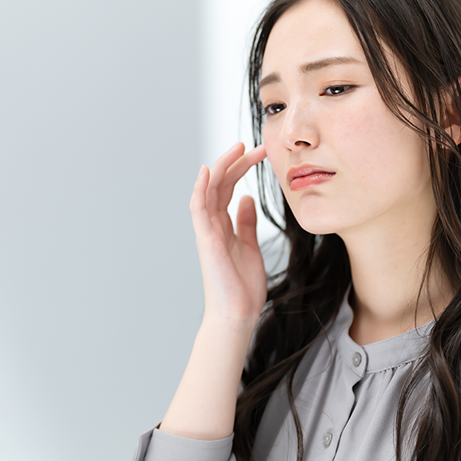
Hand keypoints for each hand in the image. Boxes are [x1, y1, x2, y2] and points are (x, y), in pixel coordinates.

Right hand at [190, 142, 267, 323]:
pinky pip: (198, 209)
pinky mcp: (205, 240)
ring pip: (209, 190)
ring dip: (222, 167)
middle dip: (237, 162)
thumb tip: (247, 199)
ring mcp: (207, 231)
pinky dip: (200, 189)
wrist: (238, 314)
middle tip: (258, 146)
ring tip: (238, 148)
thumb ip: (246, 223)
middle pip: (220, 184)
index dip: (242, 167)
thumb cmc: (242, 287)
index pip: (229, 187)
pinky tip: (208, 171)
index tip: (261, 153)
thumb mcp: (250, 246)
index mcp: (223, 225)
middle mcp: (212, 224)